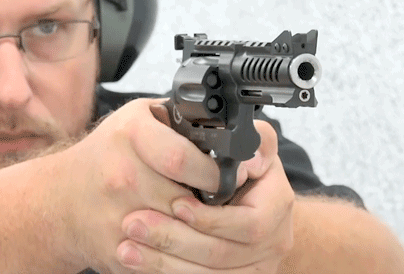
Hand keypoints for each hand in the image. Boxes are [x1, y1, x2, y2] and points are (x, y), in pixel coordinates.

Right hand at [51, 98, 224, 272]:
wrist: (59, 199)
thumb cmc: (106, 155)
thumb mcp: (138, 119)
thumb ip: (179, 121)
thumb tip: (231, 132)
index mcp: (130, 134)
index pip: (182, 158)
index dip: (212, 171)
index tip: (227, 176)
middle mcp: (120, 174)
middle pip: (185, 198)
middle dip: (209, 202)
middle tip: (217, 200)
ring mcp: (116, 215)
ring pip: (179, 230)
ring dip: (195, 226)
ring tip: (197, 215)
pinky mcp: (116, 249)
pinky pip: (162, 254)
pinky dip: (176, 249)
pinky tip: (176, 234)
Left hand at [116, 118, 295, 272]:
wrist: (259, 205)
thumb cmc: (250, 170)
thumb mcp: (255, 147)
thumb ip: (255, 142)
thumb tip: (244, 158)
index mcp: (277, 206)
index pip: (249, 223)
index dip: (210, 219)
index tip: (175, 204)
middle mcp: (273, 242)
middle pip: (221, 254)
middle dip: (173, 239)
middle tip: (133, 223)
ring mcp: (255, 267)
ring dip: (162, 262)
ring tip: (126, 246)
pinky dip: (165, 272)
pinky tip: (136, 262)